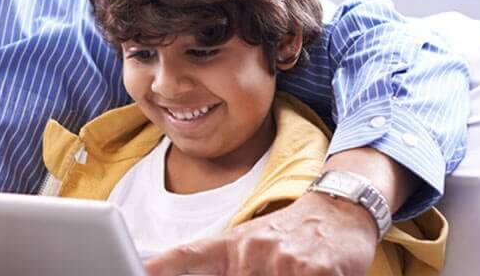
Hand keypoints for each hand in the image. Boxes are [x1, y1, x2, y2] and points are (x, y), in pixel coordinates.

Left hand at [144, 191, 376, 275]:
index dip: (164, 266)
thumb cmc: (291, 234)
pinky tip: (310, 275)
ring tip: (287, 272)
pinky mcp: (315, 273)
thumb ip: (224, 264)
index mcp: (233, 245)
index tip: (141, 271)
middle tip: (263, 271)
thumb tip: (184, 272)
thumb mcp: (252, 242)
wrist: (339, 210)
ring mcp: (284, 263)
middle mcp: (253, 252)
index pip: (190, 257)